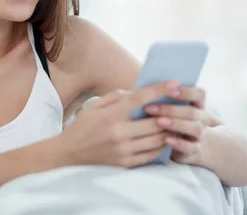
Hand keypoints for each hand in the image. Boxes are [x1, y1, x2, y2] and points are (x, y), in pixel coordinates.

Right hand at [61, 81, 180, 167]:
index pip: (140, 99)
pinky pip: (152, 155)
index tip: (174, 83)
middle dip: (170, 113)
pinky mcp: (126, 163)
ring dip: (168, 130)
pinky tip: (162, 139)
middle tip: (178, 108)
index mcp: (110, 115)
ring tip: (173, 123)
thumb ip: (115, 97)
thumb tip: (136, 93)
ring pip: (158, 140)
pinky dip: (161, 146)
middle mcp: (119, 133)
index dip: (159, 90)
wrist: (68, 154)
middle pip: (156, 122)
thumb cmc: (81, 127)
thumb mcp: (92, 106)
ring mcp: (123, 150)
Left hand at [144, 85, 208, 164]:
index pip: (198, 94)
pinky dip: (179, 143)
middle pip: (193, 112)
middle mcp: (201, 117)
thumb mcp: (167, 104)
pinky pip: (190, 148)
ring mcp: (199, 135)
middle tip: (149, 108)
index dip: (185, 91)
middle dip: (171, 109)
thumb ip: (155, 95)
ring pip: (195, 128)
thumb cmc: (170, 116)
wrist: (190, 142)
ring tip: (158, 121)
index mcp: (195, 102)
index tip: (170, 87)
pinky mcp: (194, 152)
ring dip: (176, 123)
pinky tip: (166, 139)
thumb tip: (138, 89)